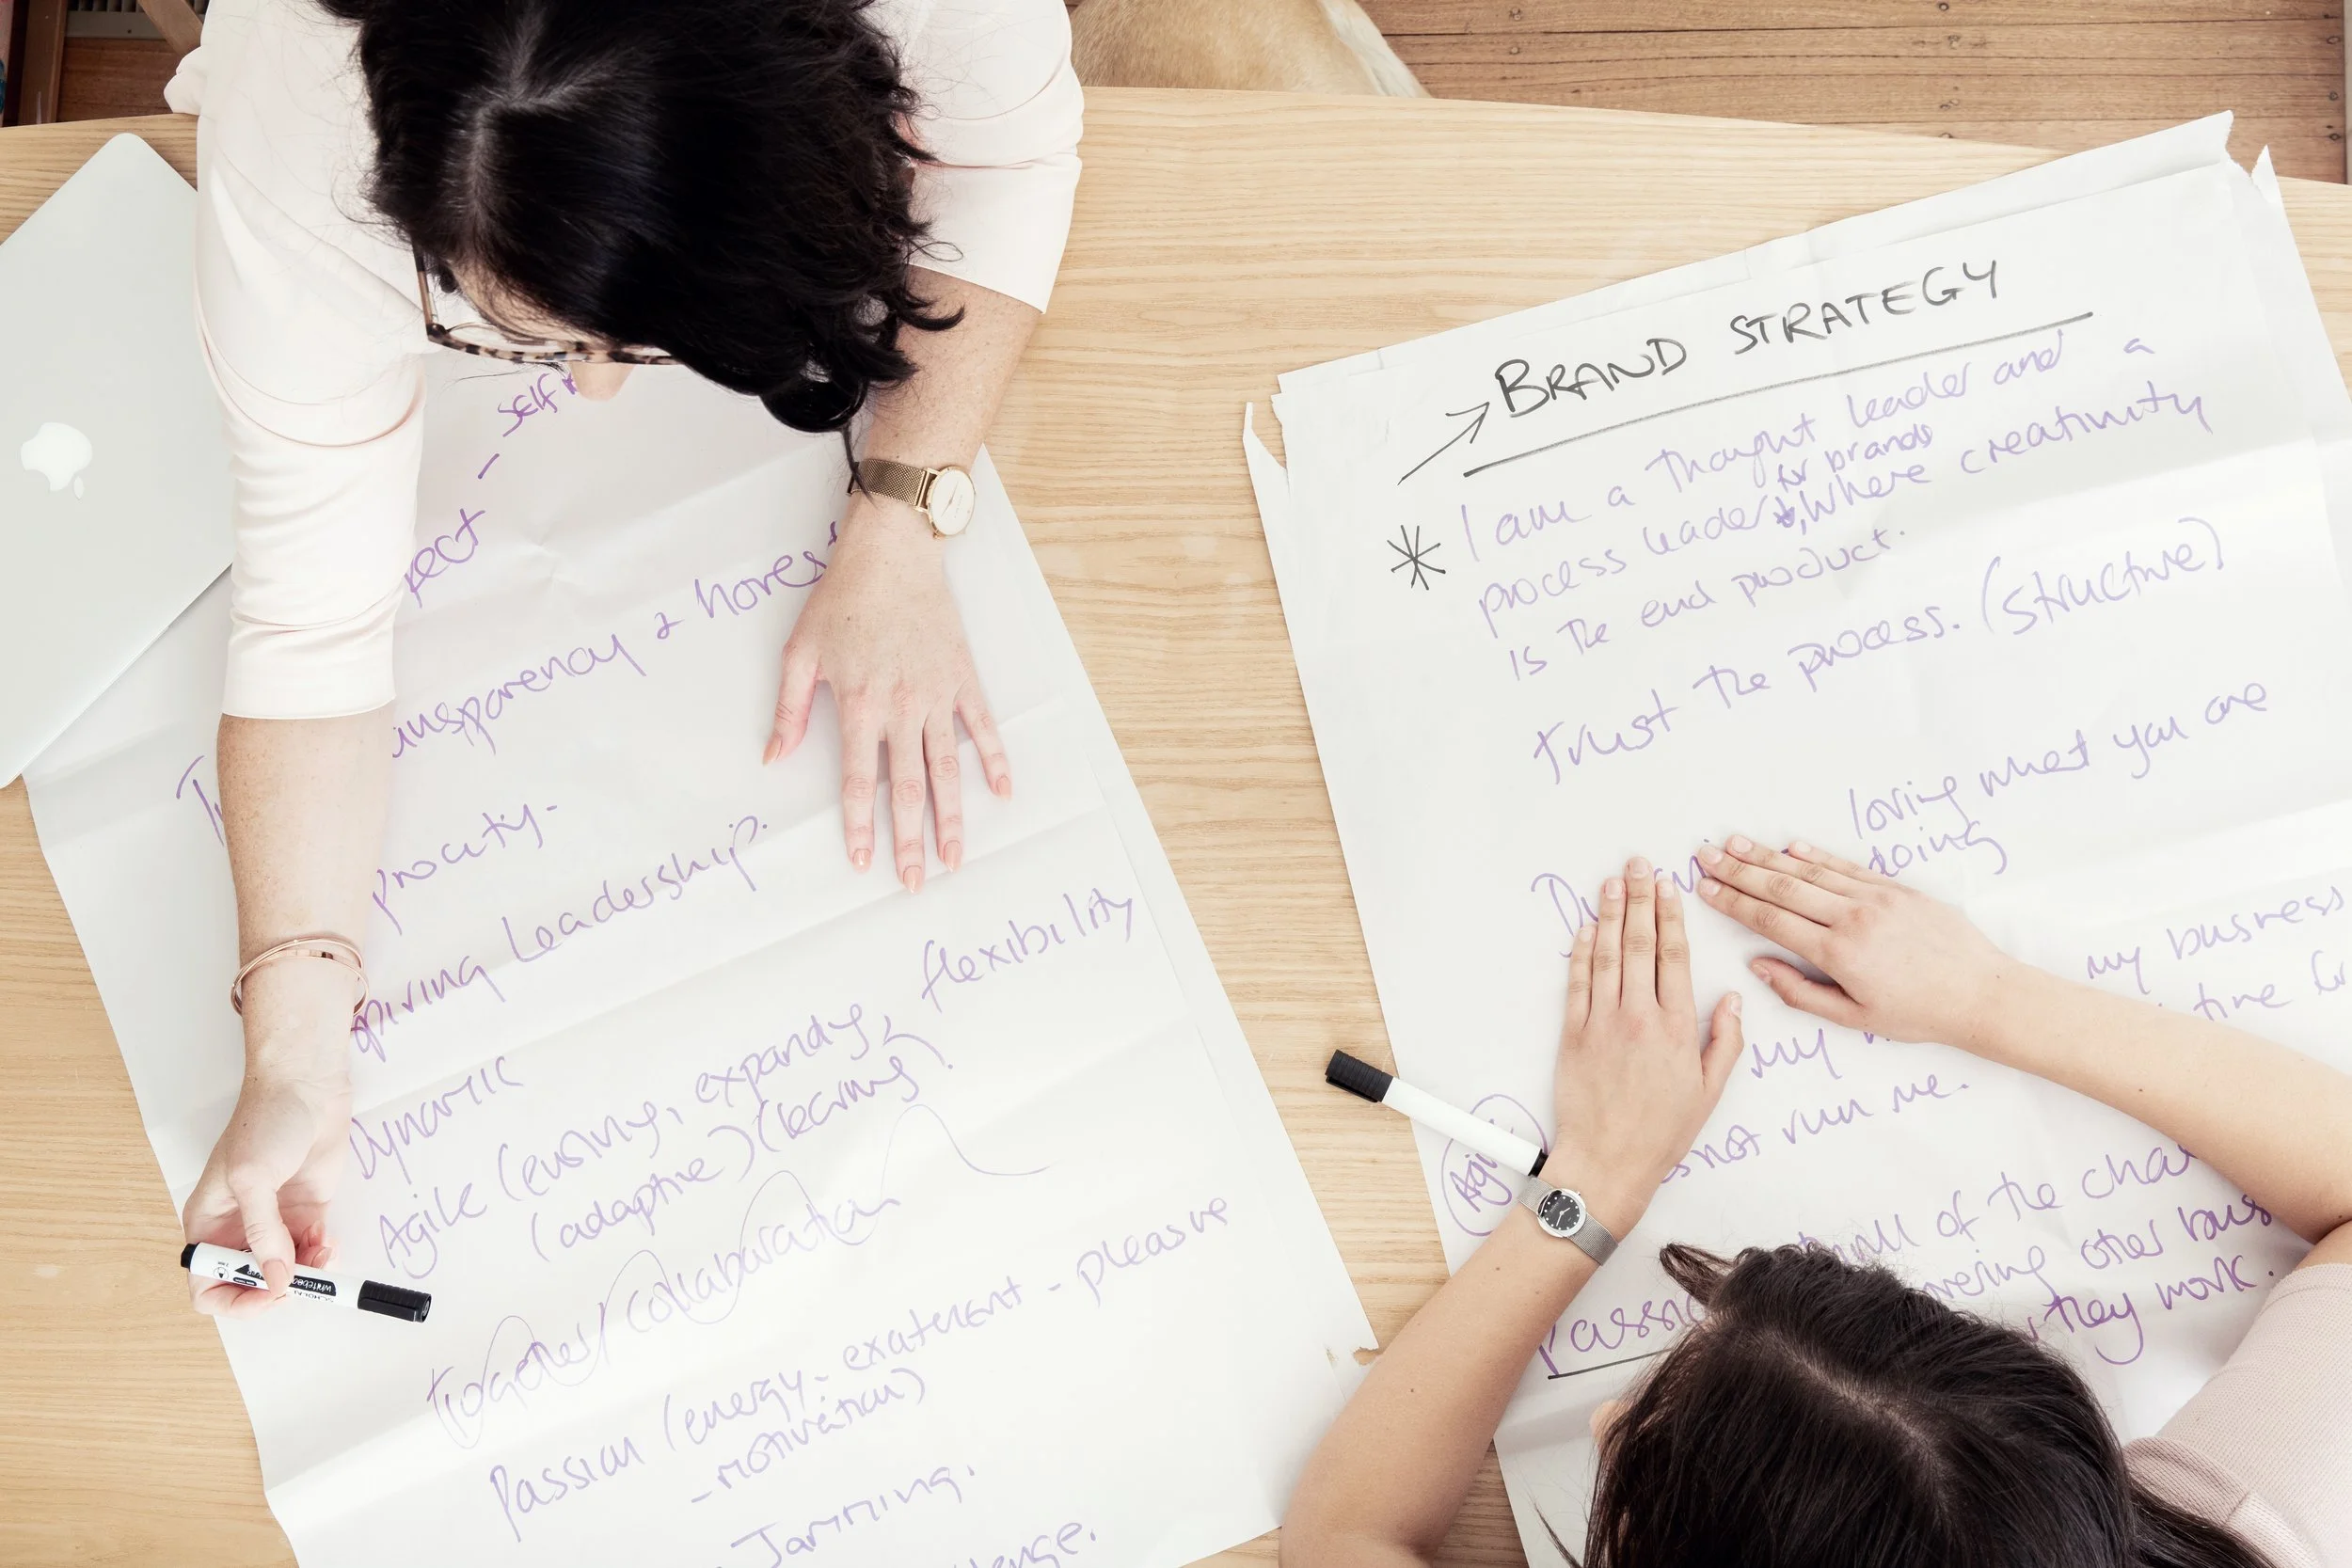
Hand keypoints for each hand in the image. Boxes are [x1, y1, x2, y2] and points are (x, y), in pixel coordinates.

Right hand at [181, 1052, 348, 1318]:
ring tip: (323, 1251)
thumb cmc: (266, 1121)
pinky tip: (328, 1239)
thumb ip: (263, 1233)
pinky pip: (312, 1252)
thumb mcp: (252, 1178)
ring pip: (287, 1273)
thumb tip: (276, 1281)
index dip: (233, 1300)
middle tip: (302, 1277)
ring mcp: (274, 1222)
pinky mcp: (306, 1212)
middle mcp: (238, 1229)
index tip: (266, 1294)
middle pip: (250, 1285)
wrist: (307, 1087)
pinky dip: (322, 1255)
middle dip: (277, 1289)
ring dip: (307, 1273)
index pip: (207, 1284)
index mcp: (208, 1225)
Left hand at [766, 491, 1009, 890]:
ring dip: (952, 818)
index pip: (858, 783)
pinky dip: (993, 761)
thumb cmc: (842, 600)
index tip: (865, 863)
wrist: (892, 555)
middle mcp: (902, 710)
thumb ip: (789, 710)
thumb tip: (774, 758)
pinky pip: (982, 728)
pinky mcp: (962, 680)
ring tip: (955, 857)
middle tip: (914, 882)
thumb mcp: (800, 652)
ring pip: (947, 771)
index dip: (861, 827)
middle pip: (908, 790)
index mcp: (860, 707)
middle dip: (911, 842)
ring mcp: (937, 697)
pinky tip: (1000, 792)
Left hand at [1551, 857, 1745, 1236]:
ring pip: (1606, 956)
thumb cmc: (1661, 1131)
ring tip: (1610, 883)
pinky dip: (1581, 953)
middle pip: (1639, 945)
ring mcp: (1602, 1023)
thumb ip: (1724, 1040)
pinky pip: (1577, 984)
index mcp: (1676, 1027)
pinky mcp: (1573, 1035)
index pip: (1674, 956)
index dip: (1670, 916)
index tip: (1667, 887)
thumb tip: (1731, 999)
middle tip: (1636, 866)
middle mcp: (1638, 1017)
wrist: (1608, 1161)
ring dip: (1609, 915)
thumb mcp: (1710, 1091)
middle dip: (1639, 900)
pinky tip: (1586, 929)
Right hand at [1694, 835, 2017, 1047]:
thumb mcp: (1854, 1018)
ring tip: (1736, 843)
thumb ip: (1800, 994)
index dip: (1733, 902)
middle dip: (1739, 870)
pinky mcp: (1897, 888)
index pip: (1770, 920)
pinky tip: (1790, 847)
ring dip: (1769, 856)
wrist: (1982, 993)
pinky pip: (1847, 866)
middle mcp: (1853, 918)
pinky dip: (1816, 855)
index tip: (1706, 888)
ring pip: (1810, 870)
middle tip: (1706, 854)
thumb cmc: (1919, 1014)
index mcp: (1838, 953)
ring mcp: (1876, 898)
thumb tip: (1760, 966)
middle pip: (1782, 886)